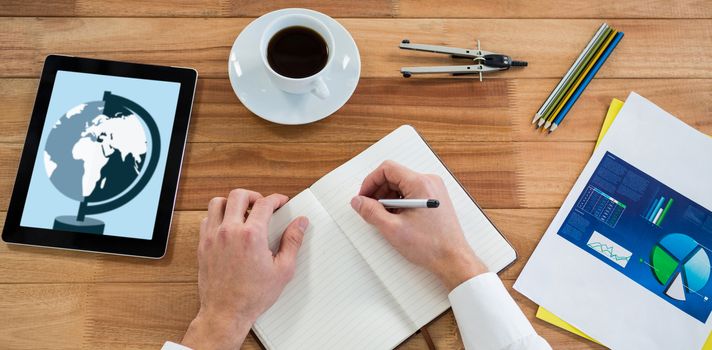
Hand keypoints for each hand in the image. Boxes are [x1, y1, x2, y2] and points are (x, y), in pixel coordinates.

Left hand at [181, 189, 308, 349]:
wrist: (226, 312)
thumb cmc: (253, 295)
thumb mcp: (283, 270)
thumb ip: (292, 242)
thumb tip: (300, 224)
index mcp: (252, 235)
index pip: (265, 203)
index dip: (276, 199)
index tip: (280, 202)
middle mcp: (230, 231)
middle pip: (238, 195)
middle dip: (253, 195)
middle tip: (261, 204)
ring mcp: (213, 237)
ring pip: (218, 203)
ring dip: (232, 203)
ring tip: (242, 212)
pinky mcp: (203, 245)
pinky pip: (207, 219)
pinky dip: (217, 216)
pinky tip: (227, 226)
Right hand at [350, 160, 486, 290]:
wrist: (453, 260)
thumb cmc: (430, 246)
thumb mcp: (393, 229)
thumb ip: (371, 212)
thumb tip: (358, 201)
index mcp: (420, 184)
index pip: (387, 169)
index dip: (370, 182)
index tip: (363, 197)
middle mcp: (429, 182)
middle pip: (394, 176)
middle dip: (378, 192)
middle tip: (370, 210)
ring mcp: (433, 190)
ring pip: (402, 185)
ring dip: (388, 199)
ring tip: (384, 218)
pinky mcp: (434, 200)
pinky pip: (411, 193)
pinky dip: (399, 203)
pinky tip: (396, 219)